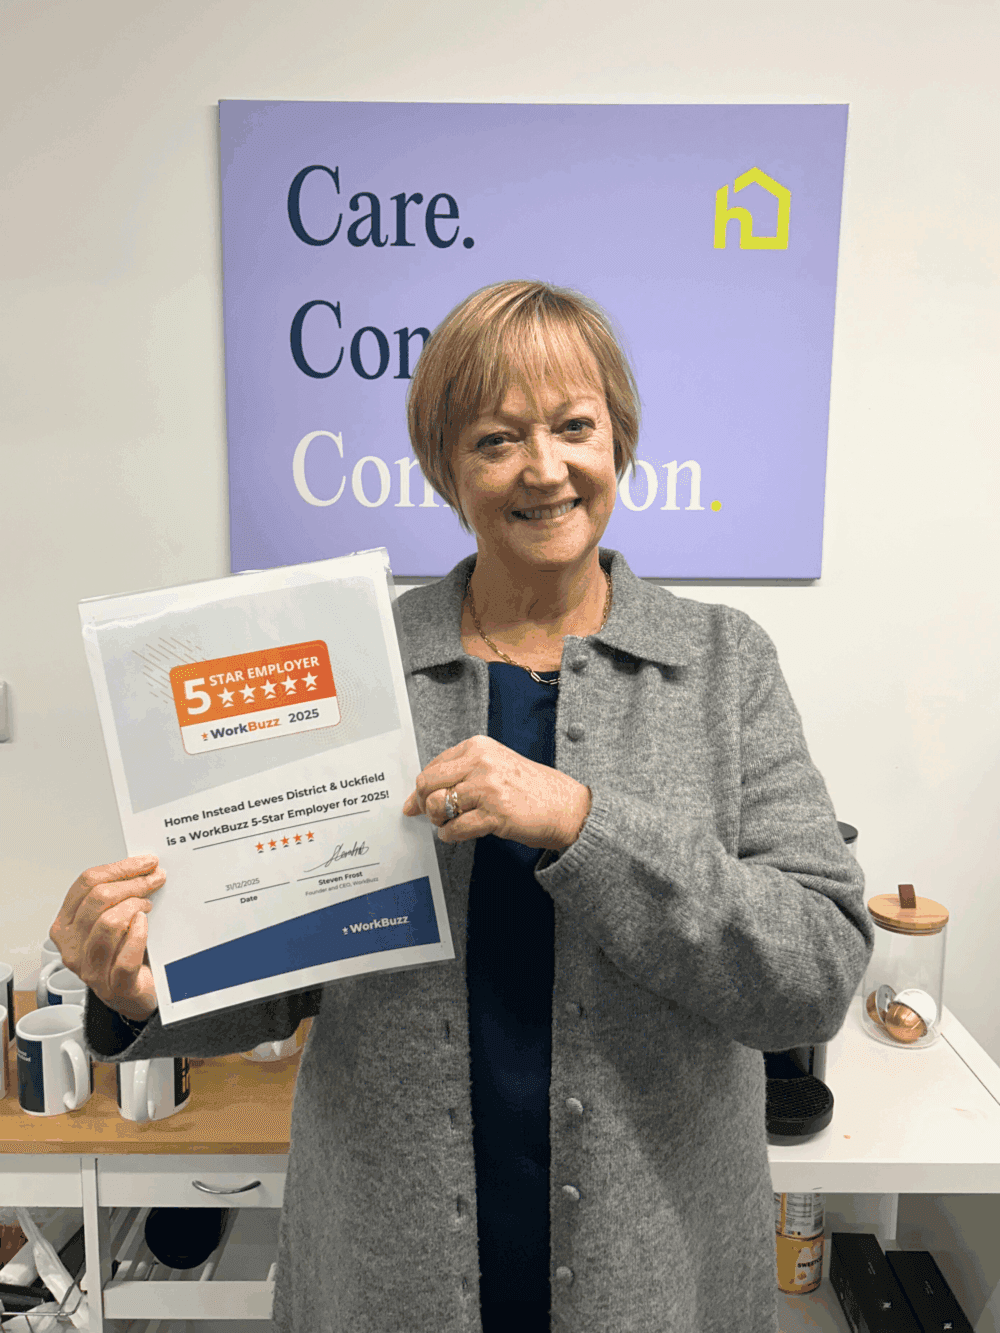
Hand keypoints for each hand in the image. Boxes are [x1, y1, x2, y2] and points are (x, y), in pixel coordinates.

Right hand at [49, 855, 165, 1021]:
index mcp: (66, 926)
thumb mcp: (110, 921)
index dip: (119, 868)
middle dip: (132, 883)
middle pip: (98, 900)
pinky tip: (145, 925)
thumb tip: (141, 866)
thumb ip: (115, 897)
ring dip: (135, 907)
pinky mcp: (114, 987)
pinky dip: (139, 935)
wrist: (134, 996)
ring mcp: (91, 969)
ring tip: (148, 907)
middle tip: (155, 880)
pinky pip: (126, 957)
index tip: (145, 863)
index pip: (85, 884)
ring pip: (108, 924)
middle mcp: (72, 948)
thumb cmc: (123, 954)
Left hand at [403, 735, 590, 849]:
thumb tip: (417, 797)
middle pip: (427, 783)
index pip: (433, 765)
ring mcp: (488, 788)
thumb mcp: (495, 766)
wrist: (565, 806)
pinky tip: (458, 834)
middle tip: (432, 815)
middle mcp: (481, 762)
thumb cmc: (530, 789)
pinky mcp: (494, 814)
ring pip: (437, 805)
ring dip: (438, 821)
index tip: (416, 801)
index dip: (422, 788)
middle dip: (423, 803)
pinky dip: (450, 836)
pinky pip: (455, 828)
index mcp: (478, 747)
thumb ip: (460, 774)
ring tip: (450, 824)